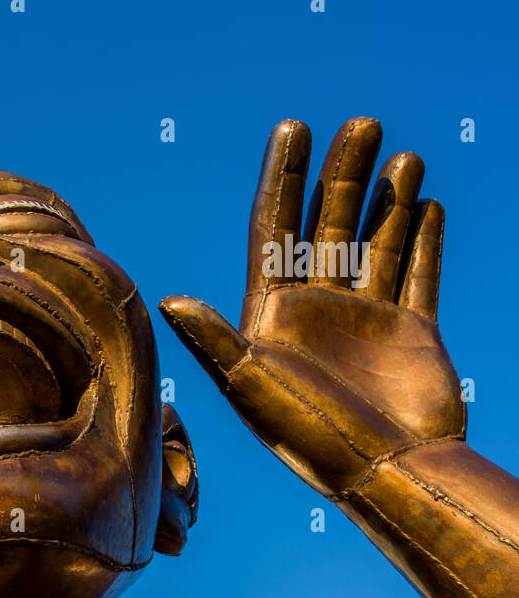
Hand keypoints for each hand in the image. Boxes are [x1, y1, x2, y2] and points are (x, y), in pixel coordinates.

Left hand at [159, 117, 463, 497]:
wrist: (385, 475)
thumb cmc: (310, 437)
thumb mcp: (251, 387)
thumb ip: (215, 341)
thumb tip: (170, 299)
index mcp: (271, 313)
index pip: (272, 229)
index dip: (281, 178)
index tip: (293, 126)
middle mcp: (314, 309)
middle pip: (326, 224)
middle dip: (342, 173)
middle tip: (362, 122)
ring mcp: (364, 318)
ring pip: (376, 241)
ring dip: (388, 197)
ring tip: (404, 156)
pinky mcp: (411, 332)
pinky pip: (417, 274)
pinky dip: (424, 241)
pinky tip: (428, 205)